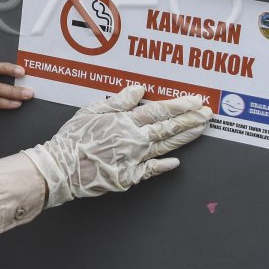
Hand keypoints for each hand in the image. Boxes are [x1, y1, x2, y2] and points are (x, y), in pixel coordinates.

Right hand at [23, 85, 211, 207]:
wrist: (60, 168)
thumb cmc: (72, 139)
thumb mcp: (91, 111)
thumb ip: (119, 101)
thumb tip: (140, 91)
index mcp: (125, 122)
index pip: (159, 110)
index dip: (180, 105)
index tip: (196, 100)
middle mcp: (134, 140)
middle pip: (168, 128)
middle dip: (190, 120)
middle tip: (207, 113)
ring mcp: (134, 160)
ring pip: (165, 146)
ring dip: (185, 137)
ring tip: (201, 130)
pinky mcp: (129, 177)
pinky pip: (151, 171)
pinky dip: (165, 166)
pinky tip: (177, 162)